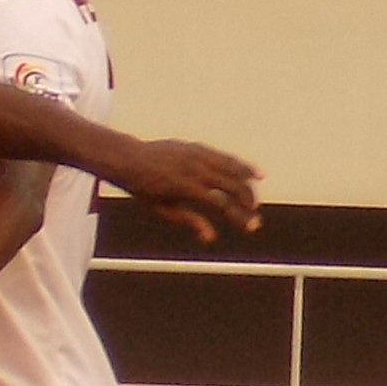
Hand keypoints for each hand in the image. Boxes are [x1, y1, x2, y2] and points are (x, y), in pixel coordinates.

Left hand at [115, 141, 262, 244]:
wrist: (128, 158)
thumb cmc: (143, 189)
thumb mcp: (163, 209)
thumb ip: (188, 221)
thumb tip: (210, 237)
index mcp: (186, 187)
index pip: (221, 204)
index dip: (239, 216)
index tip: (251, 226)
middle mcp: (194, 169)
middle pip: (231, 184)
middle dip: (248, 201)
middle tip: (255, 215)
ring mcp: (196, 155)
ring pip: (231, 166)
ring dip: (248, 181)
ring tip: (258, 195)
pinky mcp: (196, 148)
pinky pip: (222, 156)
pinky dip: (239, 165)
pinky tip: (251, 172)